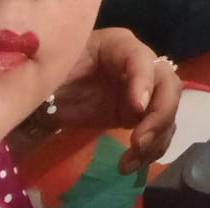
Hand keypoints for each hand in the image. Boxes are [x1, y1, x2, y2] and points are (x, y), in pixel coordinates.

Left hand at [49, 28, 181, 173]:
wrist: (40, 95)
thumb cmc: (48, 74)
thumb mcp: (60, 67)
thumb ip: (79, 74)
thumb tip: (98, 92)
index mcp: (119, 45)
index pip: (142, 58)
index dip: (144, 82)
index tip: (136, 109)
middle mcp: (140, 66)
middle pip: (168, 84)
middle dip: (160, 115)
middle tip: (138, 142)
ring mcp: (142, 92)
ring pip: (168, 110)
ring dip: (157, 139)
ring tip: (130, 161)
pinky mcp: (136, 115)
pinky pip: (158, 130)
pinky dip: (151, 150)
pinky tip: (131, 164)